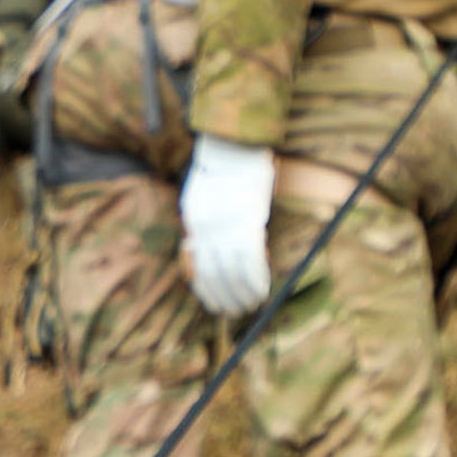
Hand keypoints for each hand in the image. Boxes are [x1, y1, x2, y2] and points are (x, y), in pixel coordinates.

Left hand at [179, 135, 277, 319]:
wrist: (234, 143)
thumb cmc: (224, 165)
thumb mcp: (202, 194)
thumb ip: (202, 220)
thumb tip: (200, 245)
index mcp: (194, 221)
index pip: (197, 266)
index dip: (205, 289)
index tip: (212, 303)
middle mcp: (207, 228)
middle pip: (213, 274)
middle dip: (223, 298)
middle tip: (234, 312)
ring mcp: (227, 227)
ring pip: (231, 273)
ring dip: (240, 295)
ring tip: (249, 306)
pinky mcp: (249, 223)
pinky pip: (251, 261)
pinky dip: (256, 279)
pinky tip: (262, 291)